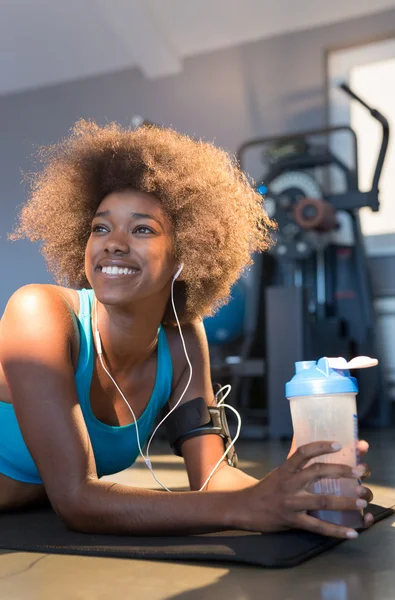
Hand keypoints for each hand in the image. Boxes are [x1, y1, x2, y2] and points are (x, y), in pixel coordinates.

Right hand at [234, 441, 373, 537]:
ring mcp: (291, 502)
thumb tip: (309, 443)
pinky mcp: (292, 520)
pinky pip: (318, 526)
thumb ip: (295, 460)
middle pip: (317, 472)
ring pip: (322, 500)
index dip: (321, 446)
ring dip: (344, 501)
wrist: (245, 508)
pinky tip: (352, 532)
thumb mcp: (279, 471)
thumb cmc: (266, 488)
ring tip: (362, 500)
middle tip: (360, 471)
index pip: (303, 452)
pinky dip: (336, 530)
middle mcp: (289, 483)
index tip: (339, 444)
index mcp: (286, 469)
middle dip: (341, 471)